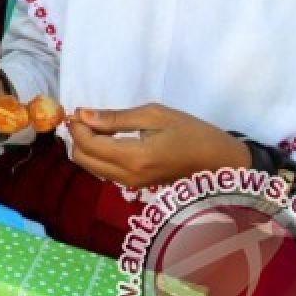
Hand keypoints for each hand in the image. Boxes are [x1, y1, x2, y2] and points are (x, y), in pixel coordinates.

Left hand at [68, 104, 251, 187]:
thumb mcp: (154, 115)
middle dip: (78, 137)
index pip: (89, 145)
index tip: (78, 109)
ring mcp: (130, 184)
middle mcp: (127, 176)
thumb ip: (116, 118)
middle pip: (83, 159)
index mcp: (134, 157)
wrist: (218, 160)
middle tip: (86, 117)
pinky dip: (97, 155)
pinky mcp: (134, 186)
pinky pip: (103, 171)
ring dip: (85, 147)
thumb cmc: (191, 132)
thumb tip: (84, 115)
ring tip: (98, 125)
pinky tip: (107, 139)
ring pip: (90, 167)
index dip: (77, 126)